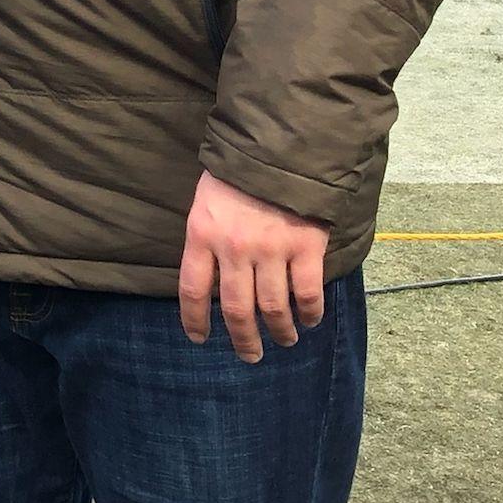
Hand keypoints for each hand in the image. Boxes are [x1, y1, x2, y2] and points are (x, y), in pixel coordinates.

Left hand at [179, 171, 329, 362]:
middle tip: (250, 356)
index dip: (194, 320)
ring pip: (273, 307)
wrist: (281, 146)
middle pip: (236, 309)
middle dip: (244, 339)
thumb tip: (213, 281)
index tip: (200, 339)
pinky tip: (309, 321)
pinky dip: (309, 313)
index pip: (193, 290)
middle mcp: (234, 248)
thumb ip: (207, 240)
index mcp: (202, 235)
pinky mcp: (306, 247)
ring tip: (284, 340)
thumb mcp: (206, 203)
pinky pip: (306, 292)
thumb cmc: (237, 174)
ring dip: (279, 331)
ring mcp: (271, 249)